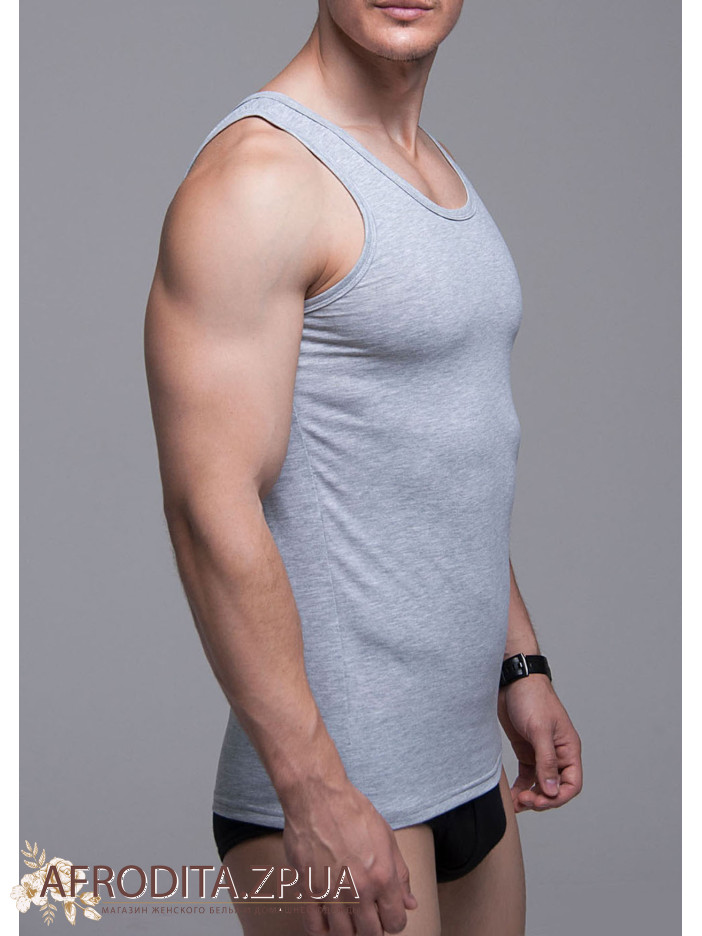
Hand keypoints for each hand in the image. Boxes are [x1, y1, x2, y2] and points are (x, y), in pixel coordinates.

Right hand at [282, 778, 417, 935]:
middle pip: (370, 934)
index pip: (395, 923)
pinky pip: (314, 926)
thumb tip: (410, 903)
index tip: (387, 913)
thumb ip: (400, 875)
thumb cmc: (353, 811)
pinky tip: (327, 918)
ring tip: (349, 915)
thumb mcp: (386, 838)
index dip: (394, 921)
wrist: (318, 796)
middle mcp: (358, 889)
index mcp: (382, 876)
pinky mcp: (308, 888)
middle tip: (368, 915)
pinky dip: (322, 929)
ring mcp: (332, 891)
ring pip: (343, 934)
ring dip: (348, 929)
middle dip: (373, 928)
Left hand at [498, 675, 582, 812]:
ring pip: (540, 785)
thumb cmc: (531, 698)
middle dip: (542, 799)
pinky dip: (521, 787)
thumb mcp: (540, 730)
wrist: (511, 681)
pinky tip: (512, 795)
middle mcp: (557, 754)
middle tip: (524, 801)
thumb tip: (551, 791)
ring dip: (530, 797)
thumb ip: (546, 761)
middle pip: (555, 788)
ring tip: (516, 804)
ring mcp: (541, 753)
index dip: (558, 797)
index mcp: (568, 749)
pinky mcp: (526, 750)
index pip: (572, 784)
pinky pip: (527, 776)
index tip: (540, 801)